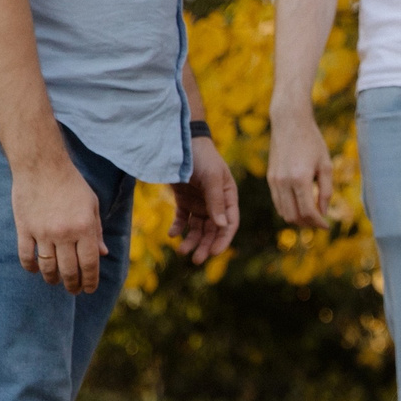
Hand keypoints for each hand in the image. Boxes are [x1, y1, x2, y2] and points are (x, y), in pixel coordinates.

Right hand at [11, 158, 106, 293]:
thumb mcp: (92, 205)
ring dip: (52, 278)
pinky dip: (31, 267)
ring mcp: (43, 232)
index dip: (90, 281)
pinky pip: (26, 256)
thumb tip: (103, 255)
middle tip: (74, 290)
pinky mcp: (24, 228)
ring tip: (56, 281)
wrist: (42, 165)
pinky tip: (35, 270)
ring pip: (47, 267)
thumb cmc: (71, 184)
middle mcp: (65, 233)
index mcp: (85, 228)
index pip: (90, 264)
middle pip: (69, 270)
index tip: (89, 289)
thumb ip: (97, 232)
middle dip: (73, 285)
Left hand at [170, 137, 239, 263]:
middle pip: (213, 230)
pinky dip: (178, 227)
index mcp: (228, 197)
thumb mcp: (211, 177)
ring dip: (191, 240)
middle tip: (195, 260)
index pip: (229, 224)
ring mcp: (199, 202)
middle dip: (205, 245)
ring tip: (180, 250)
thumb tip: (222, 226)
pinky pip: (182, 219)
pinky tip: (171, 234)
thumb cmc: (201, 156)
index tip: (214, 253)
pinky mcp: (184, 199)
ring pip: (197, 228)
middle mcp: (216, 203)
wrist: (181, 140)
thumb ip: (216, 201)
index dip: (223, 240)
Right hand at [267, 100, 337, 228]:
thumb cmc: (312, 142)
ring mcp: (274, 180)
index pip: (307, 212)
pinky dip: (288, 209)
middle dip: (308, 224)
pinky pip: (277, 202)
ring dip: (297, 219)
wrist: (289, 122)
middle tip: (320, 223)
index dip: (318, 222)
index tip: (327, 226)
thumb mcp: (325, 165)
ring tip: (311, 217)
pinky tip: (300, 207)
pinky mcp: (270, 178)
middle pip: (293, 216)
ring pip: (283, 212)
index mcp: (299, 179)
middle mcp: (283, 182)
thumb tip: (323, 212)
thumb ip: (326, 191)